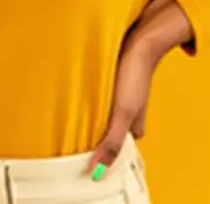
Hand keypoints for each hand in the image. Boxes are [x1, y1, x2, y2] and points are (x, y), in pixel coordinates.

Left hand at [89, 0, 193, 176]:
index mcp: (134, 127)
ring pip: (98, 115)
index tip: (81, 155)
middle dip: (90, 133)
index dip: (98, 153)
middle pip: (104, 132)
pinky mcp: (110, 85)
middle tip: (72, 134)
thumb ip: (111, 142)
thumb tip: (98, 171)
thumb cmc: (134, 73)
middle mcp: (127, 115)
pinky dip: (85, 100)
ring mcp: (119, 99)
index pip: (114, 149)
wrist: (138, 38)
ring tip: (71, 114)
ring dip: (85, 115)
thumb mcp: (122, 113)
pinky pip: (94, 98)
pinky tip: (76, 97)